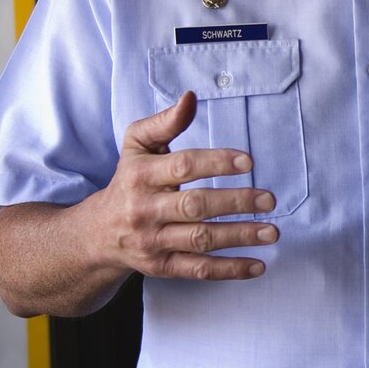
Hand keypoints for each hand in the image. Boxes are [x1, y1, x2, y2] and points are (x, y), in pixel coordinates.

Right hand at [89, 91, 276, 280]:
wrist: (96, 233)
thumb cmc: (128, 181)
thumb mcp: (137, 146)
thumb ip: (164, 122)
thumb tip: (190, 97)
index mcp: (141, 175)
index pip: (183, 167)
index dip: (216, 162)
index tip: (248, 161)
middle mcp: (145, 209)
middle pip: (195, 206)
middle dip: (236, 202)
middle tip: (269, 200)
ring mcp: (152, 240)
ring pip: (200, 239)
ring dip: (239, 236)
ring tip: (272, 232)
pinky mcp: (160, 266)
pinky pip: (197, 270)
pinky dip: (229, 270)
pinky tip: (257, 266)